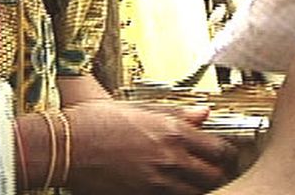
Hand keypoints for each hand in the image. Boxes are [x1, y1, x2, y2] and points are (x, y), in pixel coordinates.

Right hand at [63, 100, 236, 194]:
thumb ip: (177, 114)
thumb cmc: (96, 121)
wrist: (66, 145)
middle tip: (218, 173)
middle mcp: (170, 157)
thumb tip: (204, 113)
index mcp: (172, 130)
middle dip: (219, 175)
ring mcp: (157, 181)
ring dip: (200, 188)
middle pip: (214, 176)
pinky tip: (173, 189)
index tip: (227, 156)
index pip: (219, 149)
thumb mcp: (140, 108)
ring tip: (196, 183)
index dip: (228, 155)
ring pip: (196, 193)